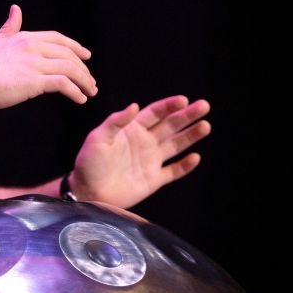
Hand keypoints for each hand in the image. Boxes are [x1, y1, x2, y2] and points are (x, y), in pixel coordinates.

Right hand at [0, 5, 96, 109]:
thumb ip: (9, 28)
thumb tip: (15, 9)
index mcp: (26, 38)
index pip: (58, 39)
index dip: (75, 47)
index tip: (86, 56)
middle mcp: (33, 47)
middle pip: (69, 54)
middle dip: (83, 68)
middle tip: (91, 81)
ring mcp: (34, 64)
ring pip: (71, 69)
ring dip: (84, 81)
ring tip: (89, 92)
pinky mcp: (34, 81)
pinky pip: (63, 84)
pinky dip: (75, 91)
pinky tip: (80, 99)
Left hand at [70, 96, 210, 207]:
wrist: (87, 192)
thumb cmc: (88, 163)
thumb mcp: (98, 139)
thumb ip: (116, 122)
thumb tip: (135, 105)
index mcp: (131, 130)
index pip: (155, 113)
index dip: (169, 106)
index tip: (184, 100)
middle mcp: (144, 142)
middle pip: (170, 126)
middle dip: (187, 116)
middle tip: (204, 105)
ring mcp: (150, 160)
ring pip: (176, 145)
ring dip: (190, 136)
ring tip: (205, 126)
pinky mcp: (153, 179)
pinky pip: (173, 171)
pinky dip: (185, 166)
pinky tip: (195, 157)